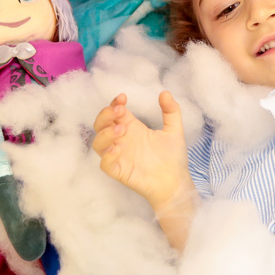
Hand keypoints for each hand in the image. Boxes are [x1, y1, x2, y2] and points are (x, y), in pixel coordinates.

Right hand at [92, 91, 191, 208]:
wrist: (176, 182)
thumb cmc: (173, 157)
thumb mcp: (174, 130)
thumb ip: (171, 111)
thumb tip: (165, 92)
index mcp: (132, 128)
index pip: (114, 112)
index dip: (114, 103)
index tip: (123, 98)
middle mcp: (122, 140)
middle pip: (100, 124)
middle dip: (105, 114)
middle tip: (120, 110)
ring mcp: (119, 156)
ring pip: (98, 143)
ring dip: (106, 133)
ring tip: (122, 129)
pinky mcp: (119, 172)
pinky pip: (104, 164)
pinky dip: (107, 156)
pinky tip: (118, 150)